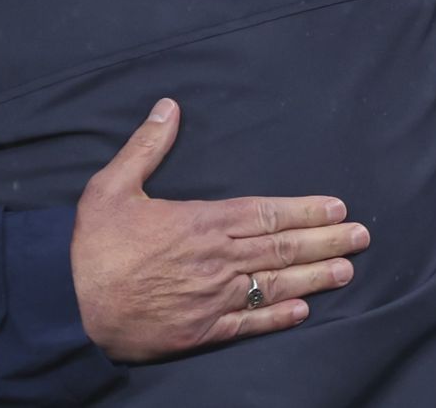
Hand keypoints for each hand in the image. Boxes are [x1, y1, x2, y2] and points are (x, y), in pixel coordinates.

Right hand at [71, 98, 370, 362]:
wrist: (73, 306)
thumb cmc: (94, 246)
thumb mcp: (111, 186)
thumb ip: (146, 147)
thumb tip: (168, 106)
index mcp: (201, 222)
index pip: (266, 213)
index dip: (305, 210)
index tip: (336, 207)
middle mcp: (217, 260)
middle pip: (282, 248)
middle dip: (325, 240)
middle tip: (362, 237)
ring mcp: (214, 297)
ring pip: (276, 284)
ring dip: (315, 277)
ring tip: (347, 271)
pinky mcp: (204, 329)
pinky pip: (250, 322)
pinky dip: (279, 317)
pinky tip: (304, 311)